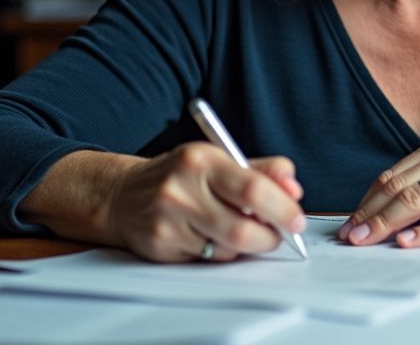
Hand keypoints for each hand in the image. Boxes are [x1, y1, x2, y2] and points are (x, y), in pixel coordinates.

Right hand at [105, 142, 306, 261]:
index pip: (254, 190)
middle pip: (243, 228)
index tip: (297, 220)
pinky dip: (221, 252)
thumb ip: (261, 171)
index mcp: (202, 160)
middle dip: (270, 237)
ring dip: (245, 245)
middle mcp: (182, 189)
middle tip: (279, 235)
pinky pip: (208, 259)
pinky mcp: (162, 246)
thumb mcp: (219, 160)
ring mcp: (169, 220)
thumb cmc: (180, 176)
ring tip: (238, 229)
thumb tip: (294, 188)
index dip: (283, 209)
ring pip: (228, 248)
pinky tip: (211, 237)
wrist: (123, 194)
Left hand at [338, 137, 419, 248]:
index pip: (394, 175)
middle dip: (370, 214)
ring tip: (368, 240)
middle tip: (350, 236)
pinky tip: (409, 241)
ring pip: (418, 200)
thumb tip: (394, 212)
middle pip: (399, 187)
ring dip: (388, 223)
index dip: (368, 200)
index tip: (351, 221)